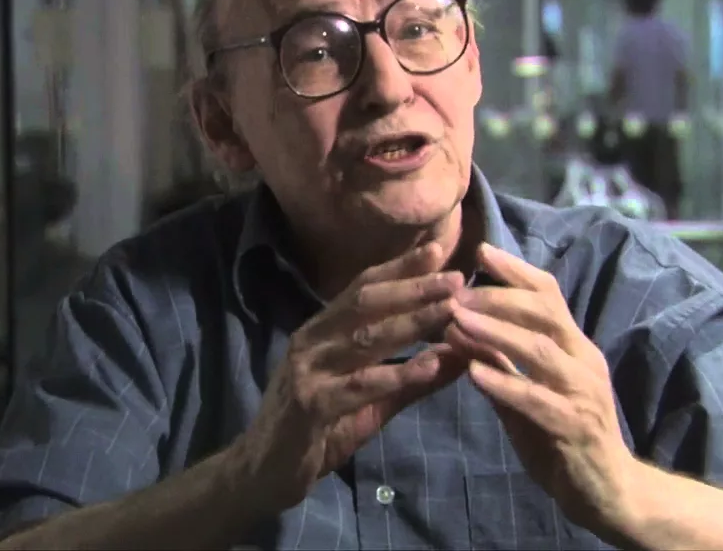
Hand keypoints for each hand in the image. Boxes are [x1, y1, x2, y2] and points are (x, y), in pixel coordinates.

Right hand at [234, 242, 467, 513]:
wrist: (262, 473)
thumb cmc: (318, 430)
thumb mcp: (370, 400)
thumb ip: (412, 378)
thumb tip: (461, 353)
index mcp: (322, 331)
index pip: (362, 289)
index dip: (399, 268)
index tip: (438, 250)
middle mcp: (312, 341)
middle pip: (366, 304)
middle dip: (413, 287)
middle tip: (455, 278)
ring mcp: (308, 371)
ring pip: (365, 338)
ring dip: (410, 322)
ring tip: (449, 310)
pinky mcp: (311, 405)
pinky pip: (359, 385)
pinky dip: (396, 374)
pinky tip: (428, 366)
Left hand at [444, 244, 636, 529]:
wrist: (609, 492)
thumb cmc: (565, 439)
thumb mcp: (529, 395)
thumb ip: (502, 363)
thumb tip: (464, 328)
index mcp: (575, 347)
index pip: (549, 294)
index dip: (516, 270)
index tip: (480, 251)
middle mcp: (583, 361)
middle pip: (545, 312)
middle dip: (498, 298)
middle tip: (456, 291)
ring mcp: (583, 393)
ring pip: (540, 350)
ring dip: (495, 332)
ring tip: (456, 321)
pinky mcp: (575, 427)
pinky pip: (537, 400)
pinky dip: (505, 383)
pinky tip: (474, 373)